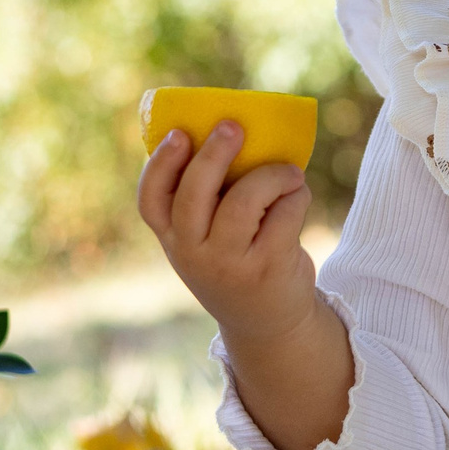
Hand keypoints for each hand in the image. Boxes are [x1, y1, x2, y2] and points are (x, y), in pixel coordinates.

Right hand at [137, 121, 316, 344]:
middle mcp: (192, 253)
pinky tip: (298, 196)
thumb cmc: (236, 260)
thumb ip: (210, 200)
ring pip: (244, 201)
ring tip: (290, 172)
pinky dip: (296, 196)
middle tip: (233, 127)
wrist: (267, 322)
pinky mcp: (268, 267)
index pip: (151, 199)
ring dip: (272, 175)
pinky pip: (284, 214)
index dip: (161, 164)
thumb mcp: (208, 239)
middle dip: (214, 154)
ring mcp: (229, 263)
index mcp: (173, 238)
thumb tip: (237, 135)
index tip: (180, 133)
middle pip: (194, 194)